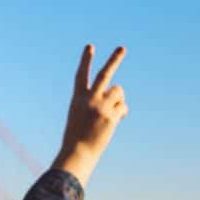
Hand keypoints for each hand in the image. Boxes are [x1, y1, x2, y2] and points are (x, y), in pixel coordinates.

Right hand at [52, 44, 128, 185]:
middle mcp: (89, 99)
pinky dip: (121, 113)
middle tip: (122, 48)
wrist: (77, 152)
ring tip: (110, 113)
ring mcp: (100, 106)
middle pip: (104, 74)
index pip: (81, 75)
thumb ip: (97, 103)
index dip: (86, 60)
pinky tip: (112, 122)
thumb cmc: (77, 138)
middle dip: (114, 60)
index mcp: (77, 99)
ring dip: (118, 99)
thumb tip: (119, 97)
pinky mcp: (110, 115)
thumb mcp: (81, 117)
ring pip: (118, 91)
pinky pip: (123, 107)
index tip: (90, 46)